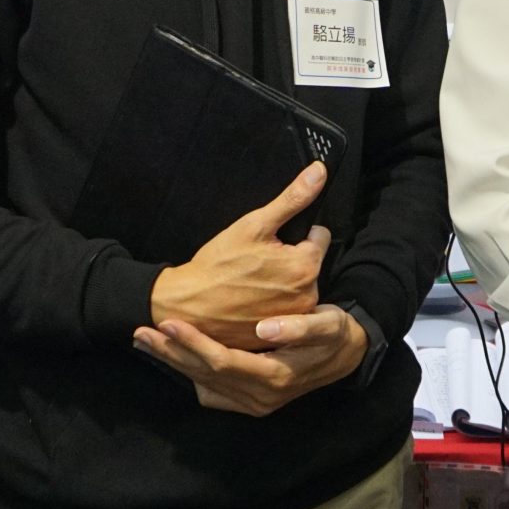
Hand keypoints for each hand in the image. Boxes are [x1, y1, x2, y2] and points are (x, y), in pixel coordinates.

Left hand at [132, 305, 366, 416]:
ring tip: (146, 342)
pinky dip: (188, 374)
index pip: (222, 362)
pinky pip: (210, 391)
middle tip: (140, 332)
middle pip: (204, 376)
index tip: (168, 322)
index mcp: (274, 377)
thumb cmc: (333, 333)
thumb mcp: (326, 325)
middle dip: (171, 354)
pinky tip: (172, 356)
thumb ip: (299, 327)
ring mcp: (253, 403)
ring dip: (173, 363)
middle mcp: (259, 397)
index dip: (193, 343)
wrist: (346, 356)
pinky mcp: (249, 402)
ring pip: (202, 384)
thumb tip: (264, 328)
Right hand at [148, 163, 328, 349]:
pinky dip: (274, 304)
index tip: (275, 241)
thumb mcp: (255, 224)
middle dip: (291, 259)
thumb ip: (293, 198)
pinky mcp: (280, 336)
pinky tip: (253, 300)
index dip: (297, 234)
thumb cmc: (218, 263)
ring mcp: (293, 319)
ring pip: (300, 287)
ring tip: (254, 281)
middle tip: (260, 262)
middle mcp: (308, 296)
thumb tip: (320, 172)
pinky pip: (287, 311)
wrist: (187, 305)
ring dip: (284, 283)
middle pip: (310, 264)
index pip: (320, 237)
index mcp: (305, 266)